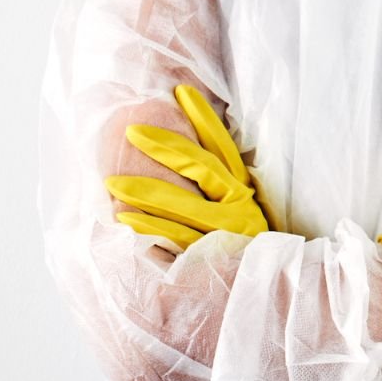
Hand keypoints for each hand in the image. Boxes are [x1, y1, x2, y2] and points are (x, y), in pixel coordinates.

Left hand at [105, 85, 268, 249]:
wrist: (269, 288)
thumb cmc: (246, 250)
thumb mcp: (242, 213)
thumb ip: (221, 187)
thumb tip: (192, 157)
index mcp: (242, 191)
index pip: (221, 148)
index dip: (203, 119)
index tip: (182, 92)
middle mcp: (238, 205)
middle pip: (201, 167)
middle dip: (166, 148)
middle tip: (132, 131)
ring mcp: (227, 230)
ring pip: (183, 203)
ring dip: (145, 190)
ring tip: (112, 180)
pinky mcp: (213, 254)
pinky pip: (176, 237)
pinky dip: (149, 226)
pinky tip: (124, 217)